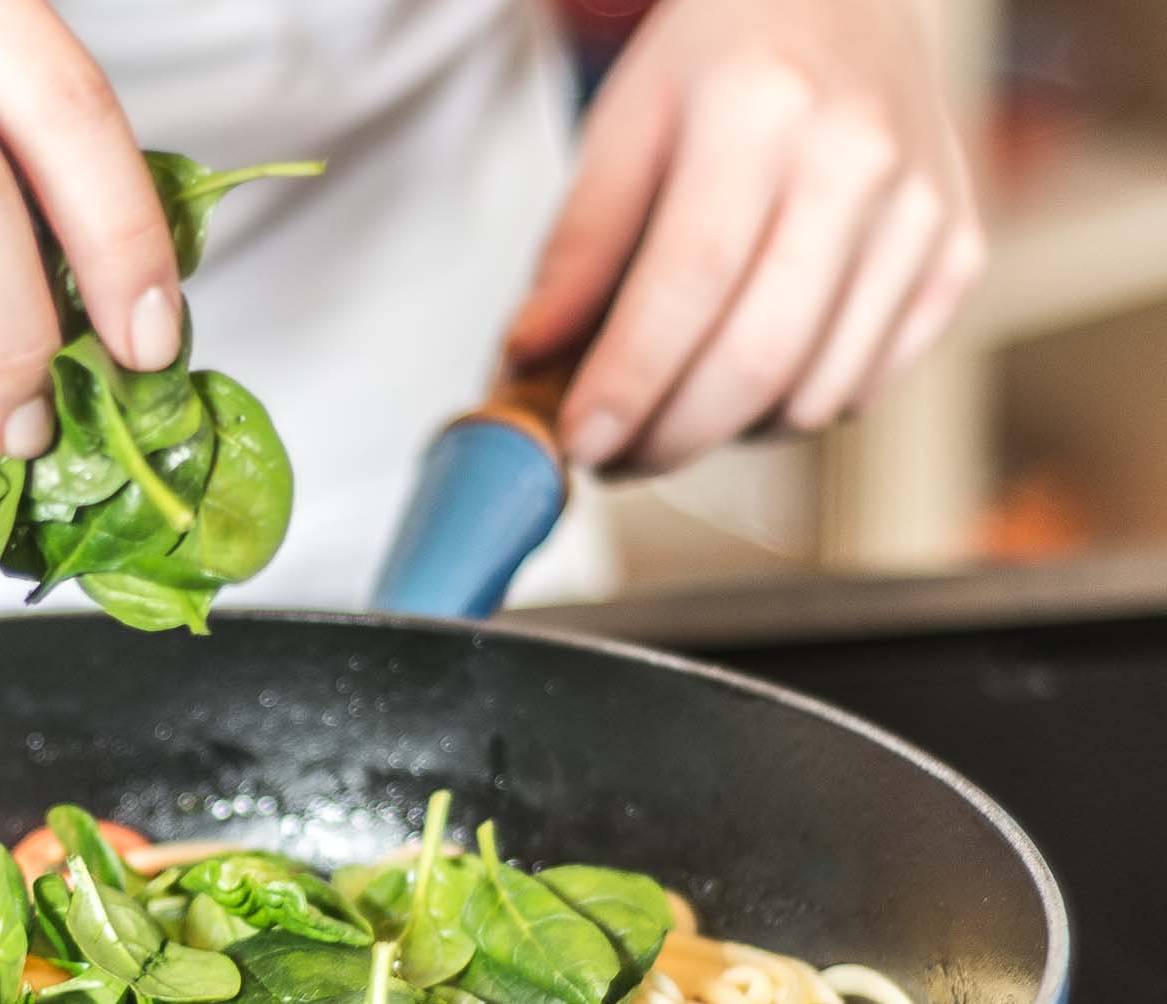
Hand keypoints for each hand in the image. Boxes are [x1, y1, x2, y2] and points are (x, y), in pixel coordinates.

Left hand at [506, 0, 984, 471]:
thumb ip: (578, 243)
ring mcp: (921, 212)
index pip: (688, 283)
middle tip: (610, 457)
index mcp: (761, 107)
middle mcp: (858, 160)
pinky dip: (790, 410)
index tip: (576, 443)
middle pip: (756, 359)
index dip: (627, 384)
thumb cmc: (724, 61)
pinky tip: (747, 374)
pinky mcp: (956, 255)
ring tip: (670, 406)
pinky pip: (863, 387)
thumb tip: (531, 358)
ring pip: (812, 393)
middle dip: (667, 437)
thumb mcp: (627, 119)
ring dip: (723, 434)